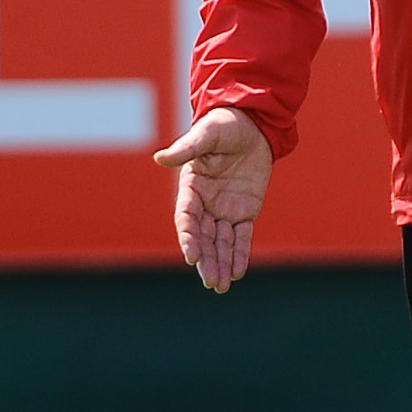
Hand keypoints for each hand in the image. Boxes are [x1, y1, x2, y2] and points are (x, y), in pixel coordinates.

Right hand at [154, 108, 272, 292]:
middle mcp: (205, 203)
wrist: (251, 125)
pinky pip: (241, 236)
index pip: (187, 219)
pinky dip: (240, 253)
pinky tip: (238, 272)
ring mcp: (224, 209)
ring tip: (221, 286)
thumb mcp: (206, 135)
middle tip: (211, 282)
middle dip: (207, 260)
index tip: (193, 256)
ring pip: (221, 242)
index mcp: (190, 188)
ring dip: (221, 263)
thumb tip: (160, 159)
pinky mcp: (244, 210)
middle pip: (203, 237)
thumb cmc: (223, 126)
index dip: (189, 238)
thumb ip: (187, 150)